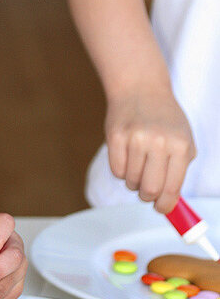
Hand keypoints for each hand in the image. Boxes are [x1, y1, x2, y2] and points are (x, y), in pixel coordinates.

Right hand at [105, 87, 195, 212]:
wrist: (140, 89)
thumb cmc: (164, 119)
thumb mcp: (183, 141)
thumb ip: (178, 171)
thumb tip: (169, 203)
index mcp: (180, 146)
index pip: (172, 189)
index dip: (165, 206)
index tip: (161, 209)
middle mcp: (159, 142)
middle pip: (149, 190)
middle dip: (147, 196)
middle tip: (147, 190)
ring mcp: (135, 139)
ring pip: (131, 182)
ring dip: (134, 180)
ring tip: (138, 163)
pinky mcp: (115, 137)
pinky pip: (116, 170)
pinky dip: (121, 170)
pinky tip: (127, 155)